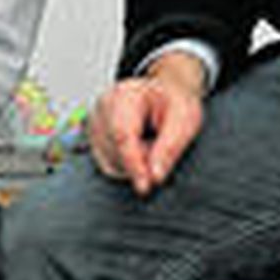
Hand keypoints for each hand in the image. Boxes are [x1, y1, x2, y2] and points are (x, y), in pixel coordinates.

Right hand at [87, 50, 205, 196]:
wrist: (164, 94)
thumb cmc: (173, 103)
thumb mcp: (185, 119)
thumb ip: (170, 147)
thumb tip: (155, 177)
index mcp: (126, 95)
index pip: (122, 134)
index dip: (133, 163)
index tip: (145, 186)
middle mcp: (103, 106)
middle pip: (116, 151)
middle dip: (142, 161)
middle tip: (161, 145)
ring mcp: (95, 122)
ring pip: (111, 162)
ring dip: (135, 164)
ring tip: (151, 143)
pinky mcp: (94, 138)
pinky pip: (109, 165)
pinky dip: (127, 164)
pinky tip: (139, 148)